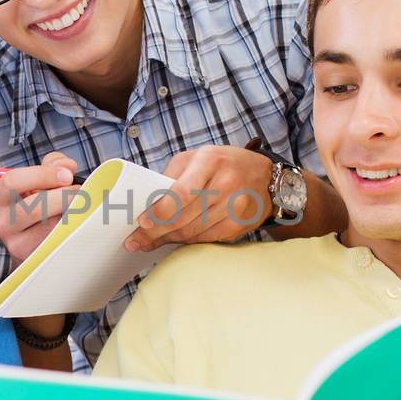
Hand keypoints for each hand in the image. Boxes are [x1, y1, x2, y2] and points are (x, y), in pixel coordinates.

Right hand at [0, 152, 82, 263]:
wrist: (39, 245)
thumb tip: (67, 167)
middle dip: (61, 196)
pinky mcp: (35, 259)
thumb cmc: (42, 205)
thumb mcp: (43, 180)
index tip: (68, 175)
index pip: (12, 182)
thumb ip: (54, 165)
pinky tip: (79, 222)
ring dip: (71, 213)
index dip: (42, 175)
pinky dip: (73, 228)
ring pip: (48, 227)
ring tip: (82, 206)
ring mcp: (17, 245)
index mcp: (2, 198)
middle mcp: (3, 223)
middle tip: (80, 192)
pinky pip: (58, 242)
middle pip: (30, 208)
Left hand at [125, 146, 273, 252]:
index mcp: (210, 161)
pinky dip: (185, 242)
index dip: (160, 211)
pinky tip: (173, 240)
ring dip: (167, 239)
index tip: (141, 221)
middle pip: (184, 217)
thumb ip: (172, 176)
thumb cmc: (223, 164)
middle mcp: (225, 184)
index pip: (182, 192)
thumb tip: (145, 202)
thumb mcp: (197, 157)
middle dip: (155, 232)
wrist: (265, 177)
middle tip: (135, 240)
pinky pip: (205, 239)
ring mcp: (235, 207)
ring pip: (192, 232)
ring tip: (148, 242)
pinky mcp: (239, 226)